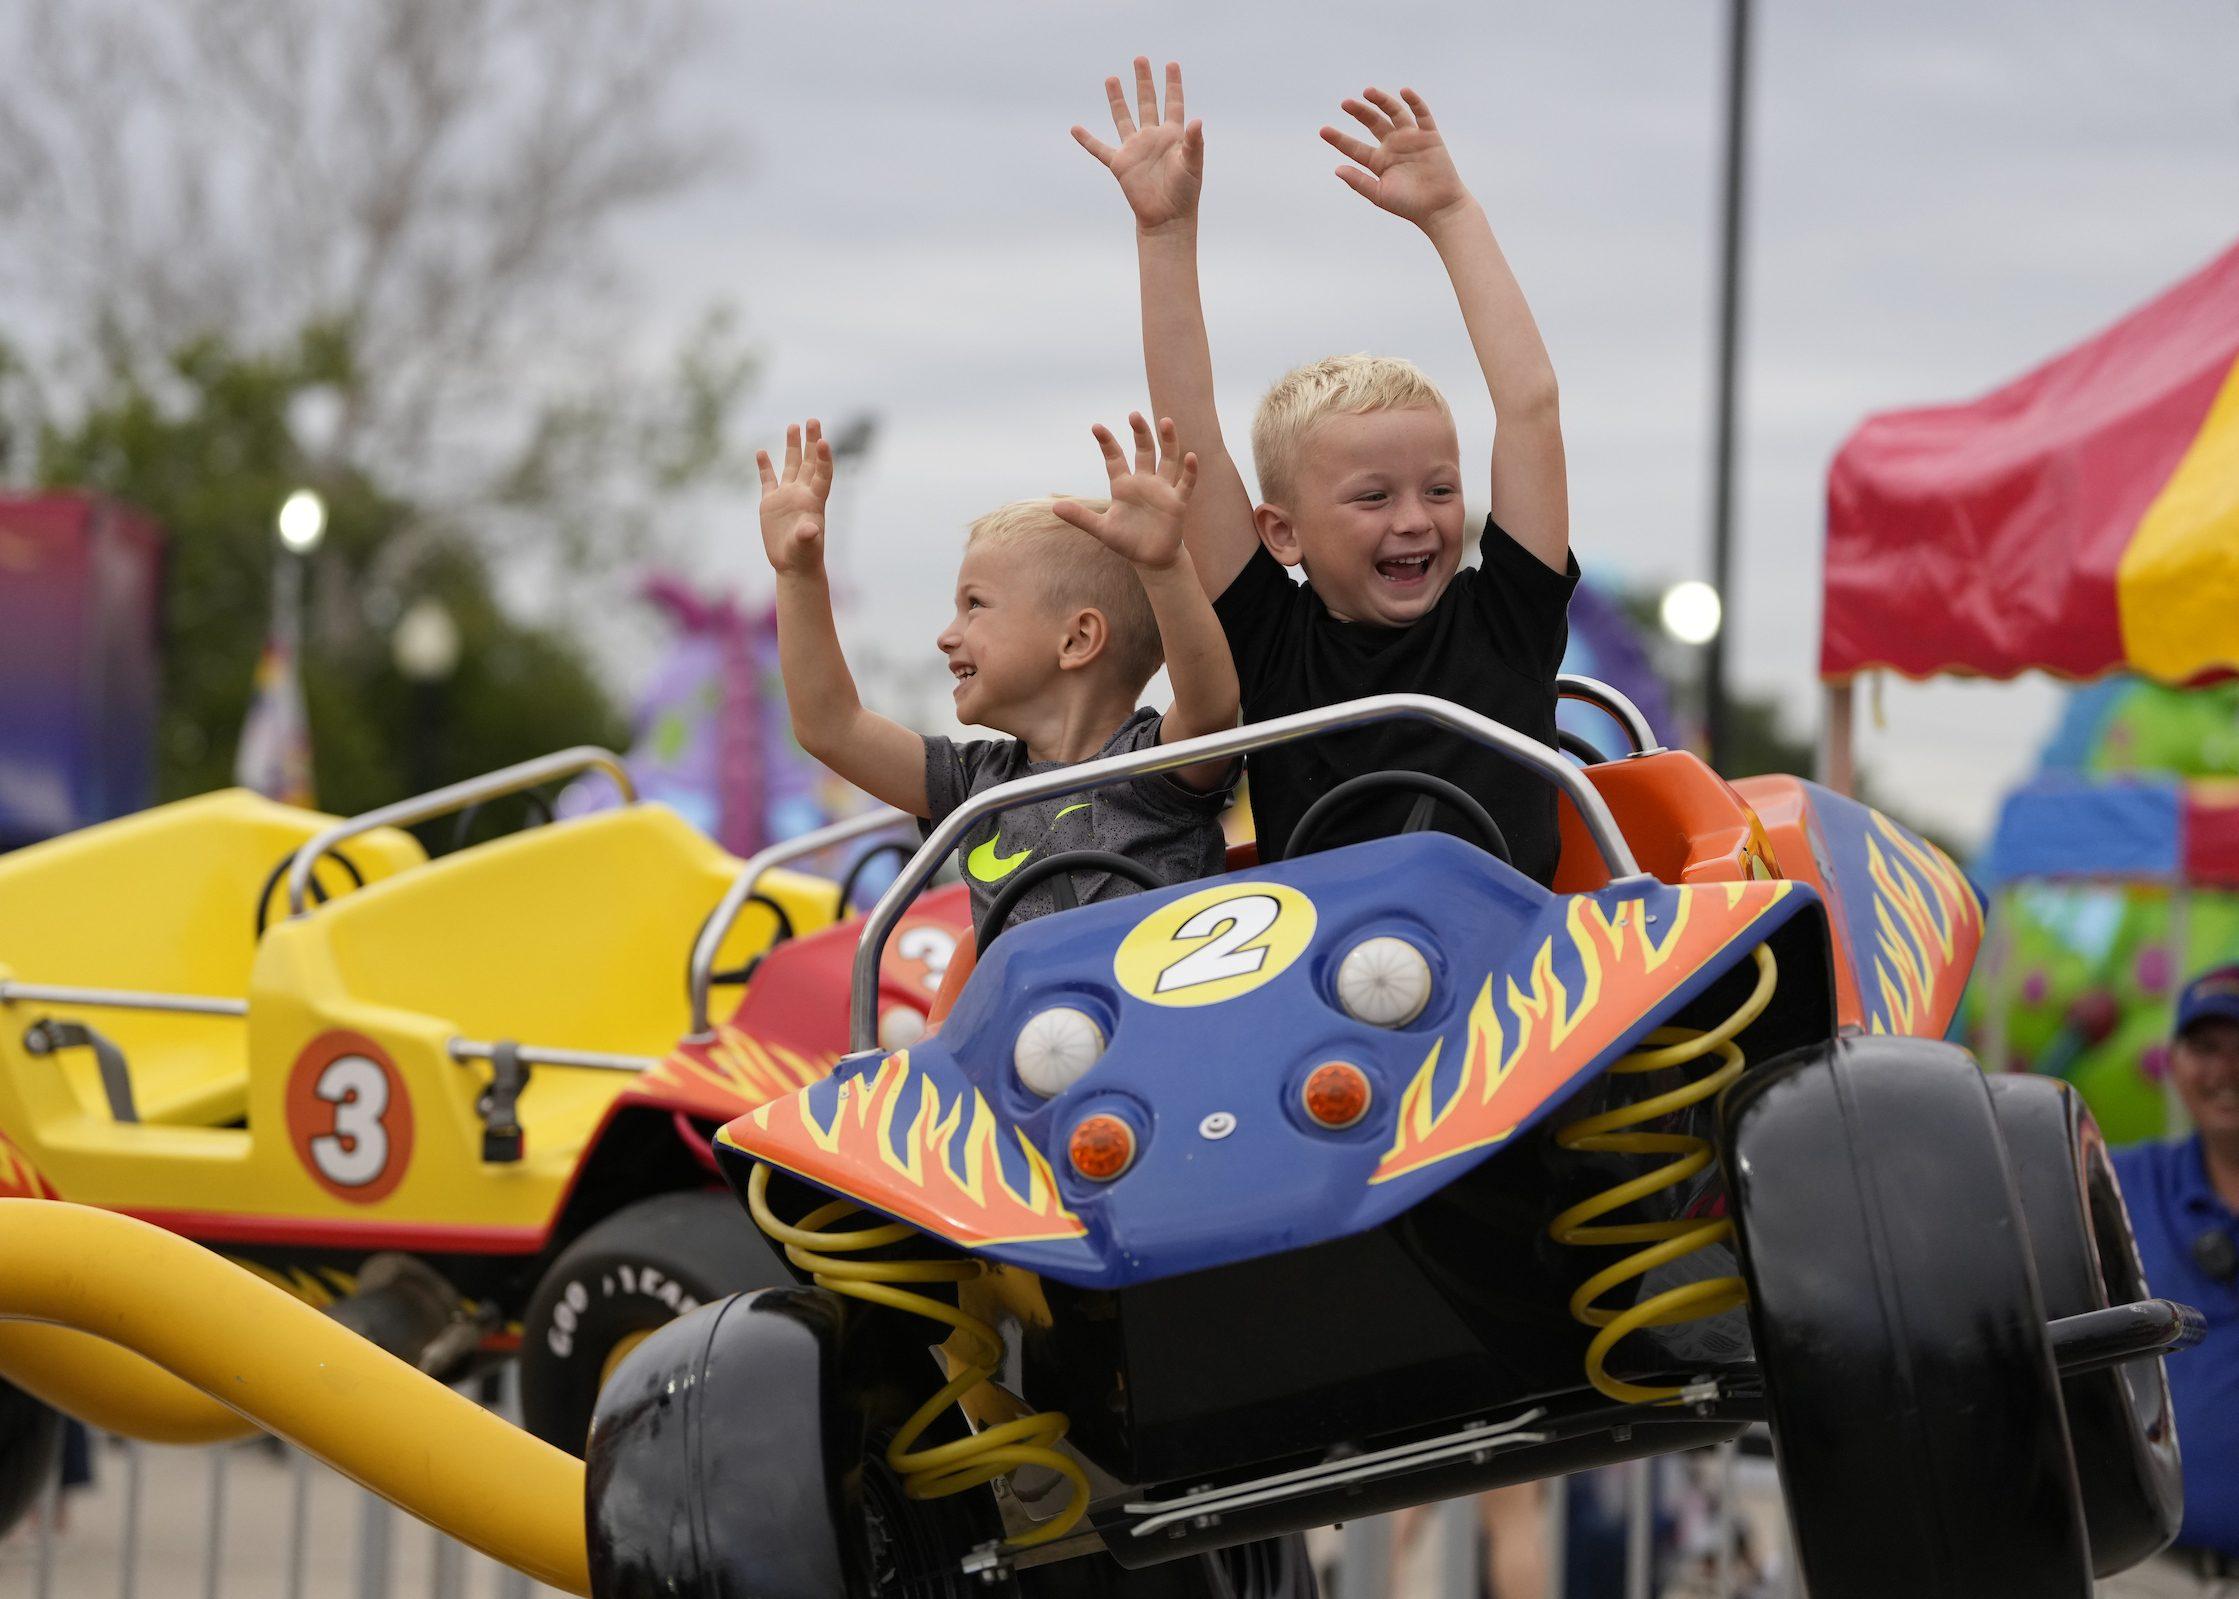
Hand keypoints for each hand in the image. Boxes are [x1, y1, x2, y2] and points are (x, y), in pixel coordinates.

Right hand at [756, 420, 832, 574]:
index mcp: (814, 501)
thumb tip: (810, 529)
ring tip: (793, 425)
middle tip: (813, 420)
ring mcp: (787, 496)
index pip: (822, 474)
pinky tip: (761, 451)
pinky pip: (768, 480)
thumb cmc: (804, 557)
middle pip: (809, 462)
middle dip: (811, 441)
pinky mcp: (771, 503)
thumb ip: (808, 536)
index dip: (824, 458)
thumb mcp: (806, 546)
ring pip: (791, 465)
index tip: (823, 440)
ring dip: (792, 446)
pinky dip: (765, 466)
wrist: (792, 566)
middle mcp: (802, 493)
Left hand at [1053, 414, 1197, 570]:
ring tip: (1165, 421)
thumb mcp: (1101, 529)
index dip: (1106, 443)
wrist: (1150, 559)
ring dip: (1168, 441)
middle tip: (1133, 414)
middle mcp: (1144, 482)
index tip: (1096, 427)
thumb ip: (1080, 517)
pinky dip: (1189, 471)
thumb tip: (1054, 507)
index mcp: (1123, 486)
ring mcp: (1162, 490)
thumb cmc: (1126, 541)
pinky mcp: (1177, 502)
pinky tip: (1190, 456)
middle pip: (1144, 451)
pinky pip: (1185, 483)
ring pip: (1167, 460)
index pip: (1115, 458)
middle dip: (1140, 433)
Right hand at [1073, 57, 1202, 233]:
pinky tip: (1075, 128)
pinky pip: (1099, 149)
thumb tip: (1197, 120)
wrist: (1167, 218)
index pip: (1173, 103)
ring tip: (1111, 78)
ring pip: (1123, 118)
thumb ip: (1194, 142)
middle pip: (1147, 102)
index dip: (1173, 84)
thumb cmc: (1185, 192)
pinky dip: (1087, 139)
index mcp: (1172, 135)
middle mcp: (1152, 137)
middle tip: (1140, 59)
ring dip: (1117, 99)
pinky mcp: (1120, 164)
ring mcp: (1134, 149)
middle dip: (1144, 81)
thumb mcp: (1192, 164)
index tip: (1171, 63)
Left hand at [1321, 87, 1471, 229]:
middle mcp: (1392, 146)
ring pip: (1394, 113)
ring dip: (1382, 101)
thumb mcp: (1379, 194)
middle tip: (1345, 103)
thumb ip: (1359, 182)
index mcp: (1378, 161)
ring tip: (1368, 92)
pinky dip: (1415, 102)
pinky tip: (1404, 92)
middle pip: (1373, 123)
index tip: (1323, 131)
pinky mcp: (1429, 136)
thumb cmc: (1408, 205)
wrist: (1439, 208)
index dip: (1339, 139)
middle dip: (1359, 112)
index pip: (1354, 147)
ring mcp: (1411, 139)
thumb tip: (1337, 169)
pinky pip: (1422, 114)